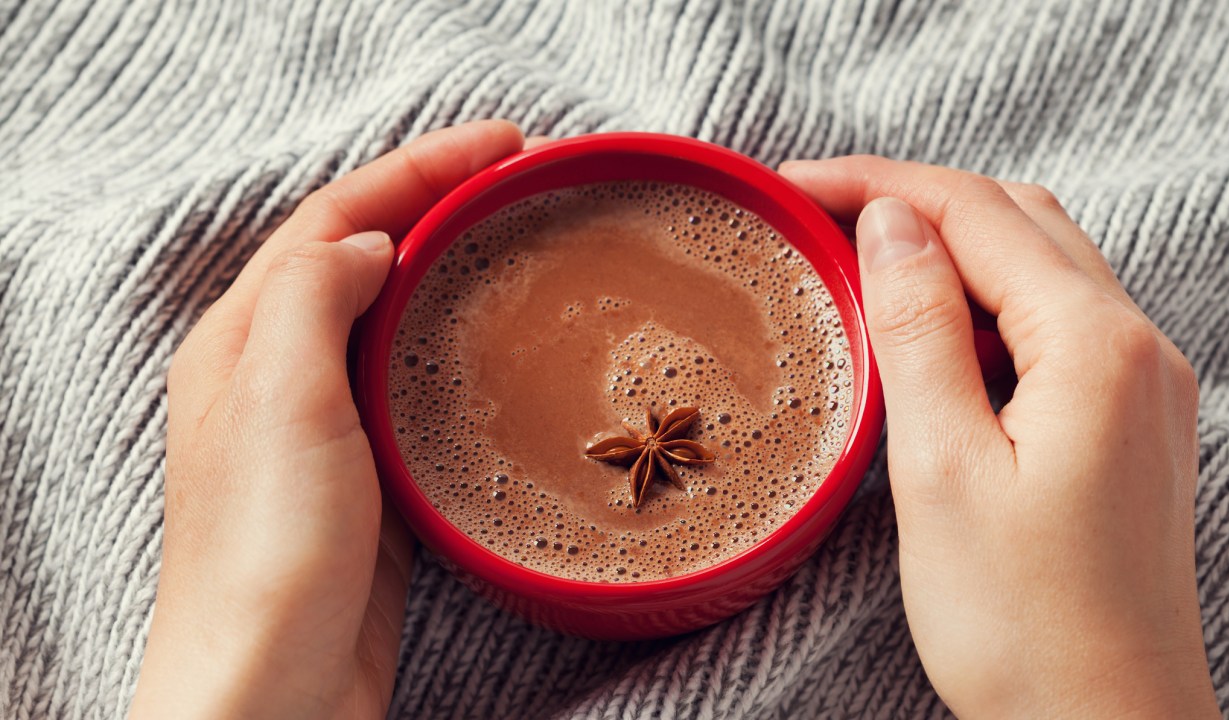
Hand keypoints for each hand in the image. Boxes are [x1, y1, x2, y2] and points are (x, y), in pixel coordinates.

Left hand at [130, 121, 525, 718]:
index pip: (332, 217)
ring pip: (389, 316)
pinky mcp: (367, 477)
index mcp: (242, 339)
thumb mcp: (278, 399)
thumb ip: (312, 298)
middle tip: (516, 180)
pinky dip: (453, 345)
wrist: (274, 690)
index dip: (417, 169)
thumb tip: (366, 238)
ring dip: (447, 267)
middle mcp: (275, 373)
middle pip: (359, 254)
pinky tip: (494, 348)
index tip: (500, 147)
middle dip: (435, 202)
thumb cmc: (265, 555)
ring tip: (513, 241)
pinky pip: (411, 383)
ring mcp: (322, 426)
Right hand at [780, 158, 1218, 717]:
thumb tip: (891, 224)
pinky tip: (926, 334)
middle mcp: (1137, 346)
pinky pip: (1050, 322)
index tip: (792, 188)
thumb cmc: (1024, 625)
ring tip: (856, 264)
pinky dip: (981, 304)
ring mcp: (1138, 383)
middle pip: (1016, 218)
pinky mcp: (1123, 420)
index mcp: (1096, 346)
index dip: (877, 184)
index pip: (977, 212)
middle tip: (815, 214)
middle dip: (913, 199)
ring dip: (948, 247)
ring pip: (1037, 264)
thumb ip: (920, 330)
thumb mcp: (943, 469)